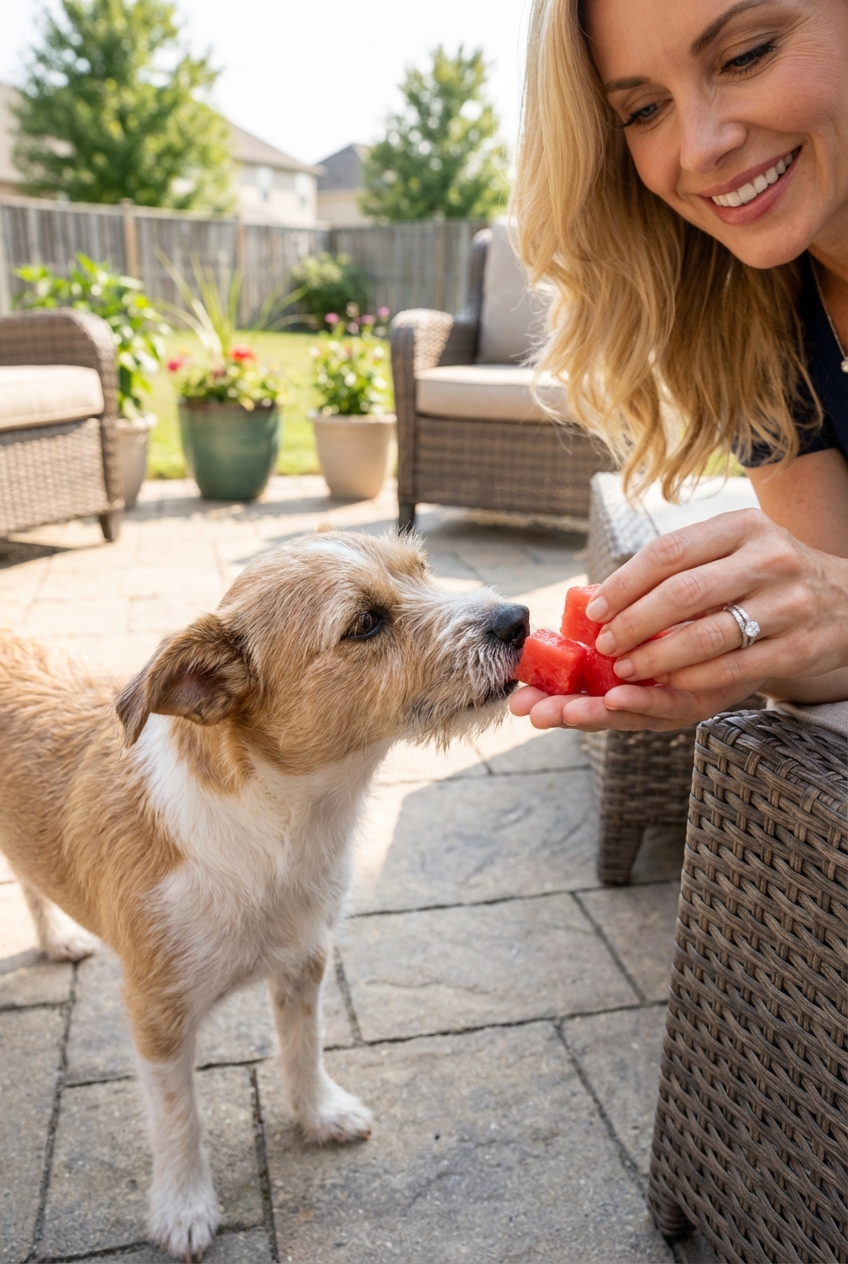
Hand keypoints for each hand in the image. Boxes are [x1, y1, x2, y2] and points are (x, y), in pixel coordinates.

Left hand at [510, 508, 847, 732]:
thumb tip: (599, 591)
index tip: (596, 610)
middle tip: (605, 645)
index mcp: (742, 525)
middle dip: (634, 623)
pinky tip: (669, 684)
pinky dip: (693, 678)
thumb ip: (680, 563)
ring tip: (626, 669)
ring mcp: (788, 603)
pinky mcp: (799, 646)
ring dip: (657, 657)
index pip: (668, 552)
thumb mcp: (735, 548)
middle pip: (682, 592)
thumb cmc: (769, 575)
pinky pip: (734, 667)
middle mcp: (768, 558)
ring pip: (707, 634)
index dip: (625, 583)